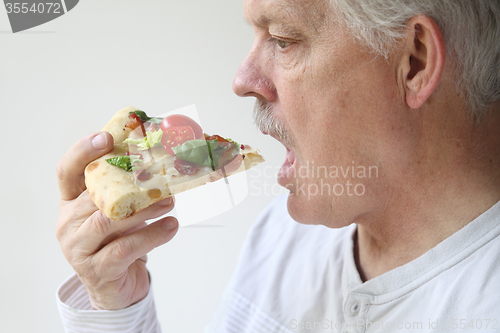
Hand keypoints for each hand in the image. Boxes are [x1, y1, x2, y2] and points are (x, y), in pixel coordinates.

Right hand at [56, 132, 177, 309]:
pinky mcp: (97, 270)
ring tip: (170, 201)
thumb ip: (128, 191)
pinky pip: (125, 248)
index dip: (83, 151)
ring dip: (145, 209)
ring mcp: (79, 249)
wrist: (115, 287)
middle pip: (95, 196)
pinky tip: (171, 227)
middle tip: (162, 177)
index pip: (67, 171)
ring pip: (109, 221)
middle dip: (131, 184)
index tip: (107, 137)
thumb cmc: (118, 241)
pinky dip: (152, 236)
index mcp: (70, 202)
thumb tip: (163, 163)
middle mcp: (68, 223)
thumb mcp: (119, 212)